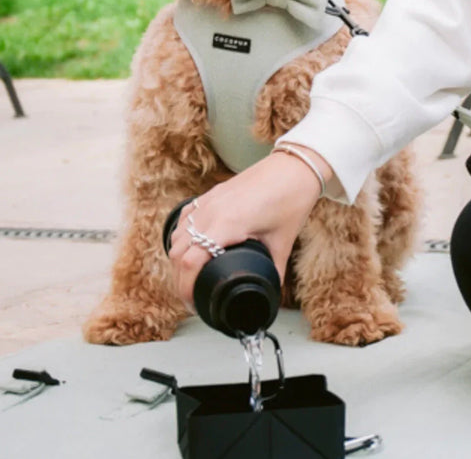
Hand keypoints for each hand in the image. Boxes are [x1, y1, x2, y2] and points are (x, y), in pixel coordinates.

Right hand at [169, 145, 332, 306]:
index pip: (190, 263)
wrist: (294, 167)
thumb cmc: (290, 200)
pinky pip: (185, 219)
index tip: (194, 304)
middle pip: (177, 253)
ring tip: (189, 276)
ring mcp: (208, 201)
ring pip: (177, 236)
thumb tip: (269, 291)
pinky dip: (182, 236)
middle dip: (179, 279)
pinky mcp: (210, 194)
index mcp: (227, 224)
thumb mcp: (283, 242)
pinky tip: (190, 246)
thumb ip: (274, 270)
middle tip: (192, 296)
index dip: (186, 289)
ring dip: (178, 258)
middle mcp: (210, 212)